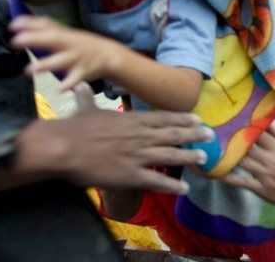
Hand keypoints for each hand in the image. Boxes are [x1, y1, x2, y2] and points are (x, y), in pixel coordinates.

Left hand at [10, 16, 122, 90]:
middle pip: (52, 39)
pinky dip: (69, 84)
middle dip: (35, 39)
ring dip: (46, 64)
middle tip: (15, 41)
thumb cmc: (82, 44)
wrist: (109, 55)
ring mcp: (77, 58)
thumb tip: (20, 22)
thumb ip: (46, 29)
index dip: (29, 24)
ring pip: (61, 60)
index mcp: (64, 34)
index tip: (12, 25)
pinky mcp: (84, 72)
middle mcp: (70, 44)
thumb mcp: (66, 33)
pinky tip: (59, 90)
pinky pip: (76, 79)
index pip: (46, 25)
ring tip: (29, 70)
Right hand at [14, 109, 213, 193]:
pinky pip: (156, 181)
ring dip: (189, 156)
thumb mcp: (84, 109)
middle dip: (194, 134)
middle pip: (173, 134)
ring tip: (204, 158)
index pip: (163, 118)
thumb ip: (87, 97)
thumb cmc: (73, 128)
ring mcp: (137, 156)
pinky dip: (172, 186)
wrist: (63, 147)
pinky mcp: (130, 175)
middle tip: (210, 135)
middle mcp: (139, 136)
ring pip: (170, 155)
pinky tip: (184, 189)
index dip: (182, 118)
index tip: (197, 119)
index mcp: (131, 120)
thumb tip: (78, 85)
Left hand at [223, 122, 274, 232]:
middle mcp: (272, 159)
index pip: (259, 132)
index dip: (244, 126)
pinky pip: (241, 182)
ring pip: (243, 162)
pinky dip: (228, 177)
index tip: (231, 119)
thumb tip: (267, 116)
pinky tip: (215, 173)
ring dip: (227, 155)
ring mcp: (265, 174)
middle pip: (249, 145)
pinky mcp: (261, 189)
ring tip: (212, 148)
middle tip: (216, 131)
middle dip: (233, 138)